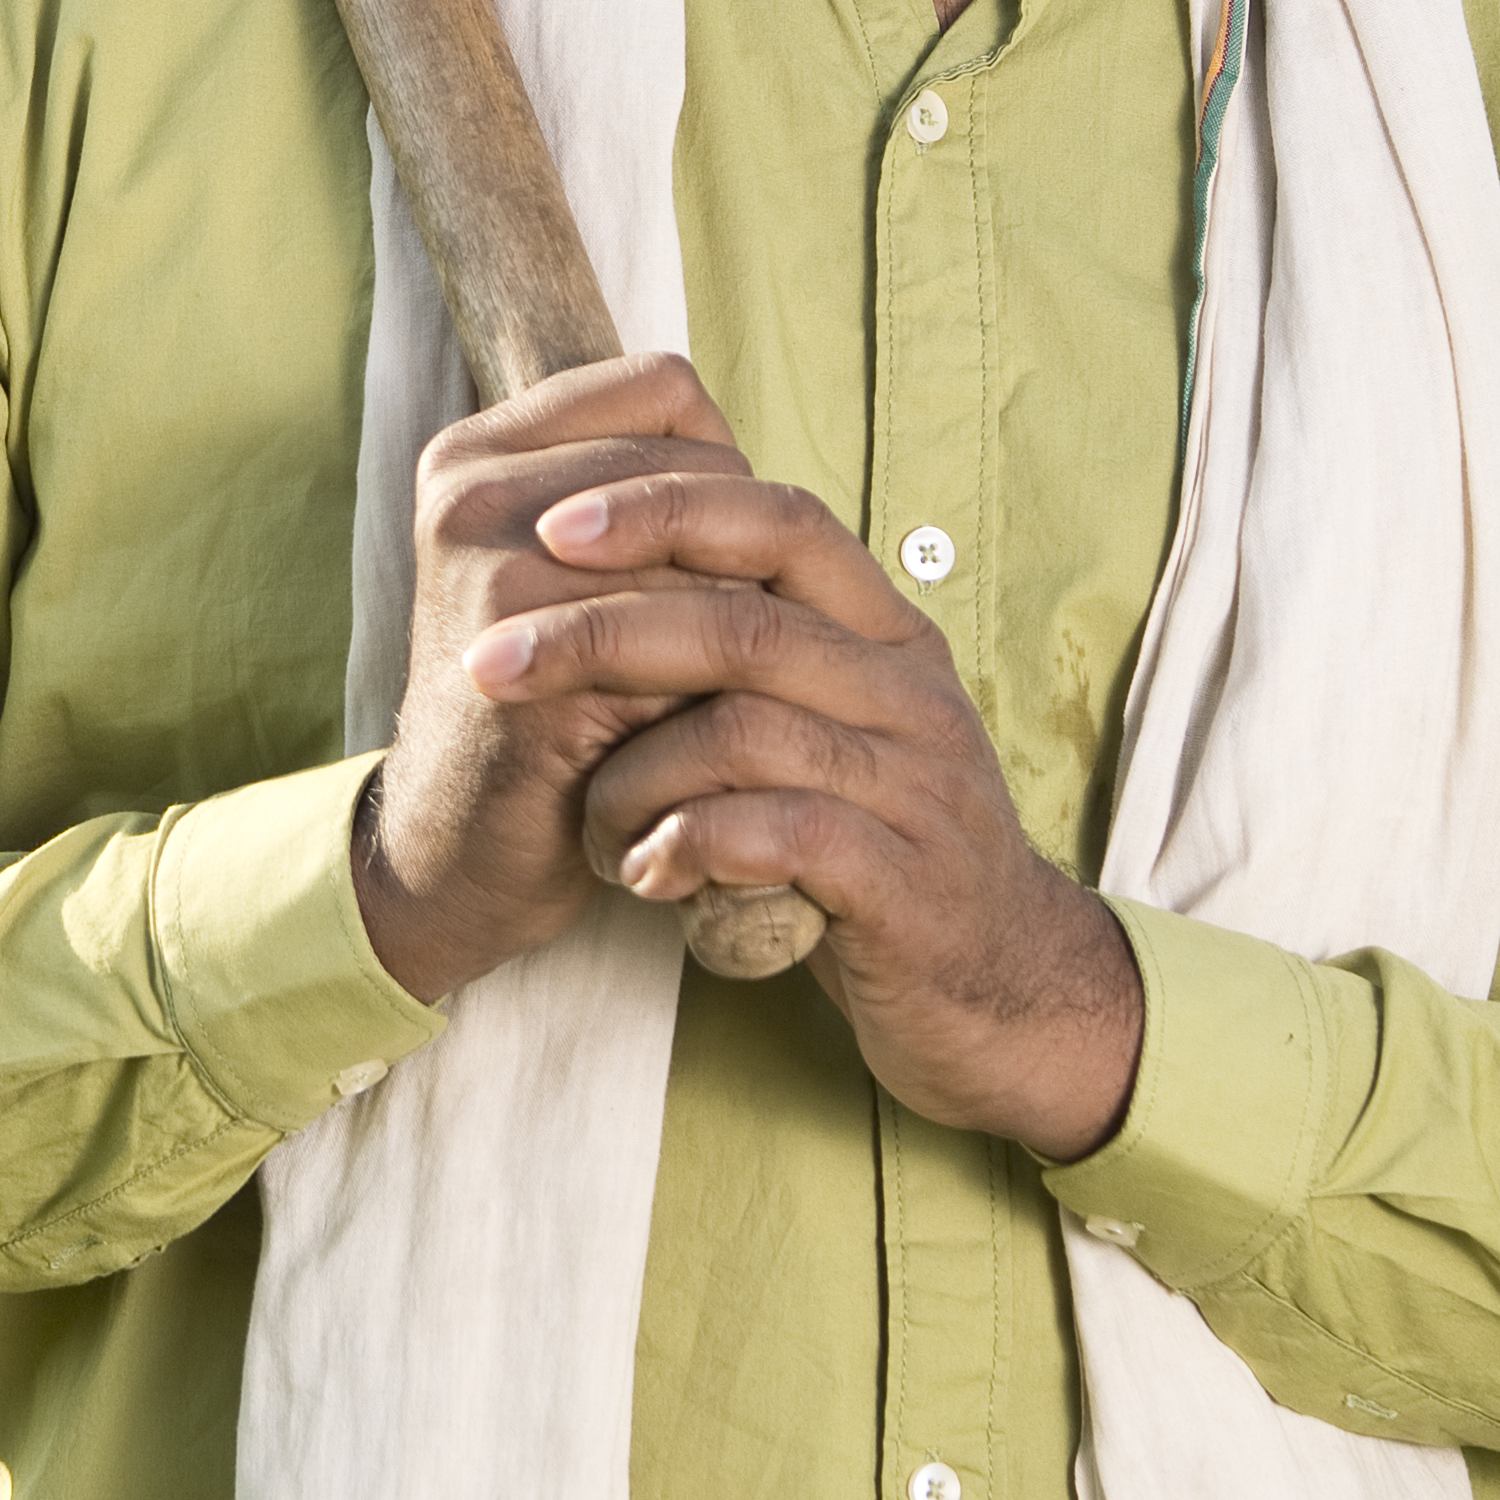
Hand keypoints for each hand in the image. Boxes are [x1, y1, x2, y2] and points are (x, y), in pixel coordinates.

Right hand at [357, 349, 764, 1006]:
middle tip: (738, 632)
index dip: (717, 466)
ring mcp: (492, 576)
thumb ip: (646, 498)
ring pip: (703, 555)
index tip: (712, 550)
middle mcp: (470, 496)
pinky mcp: (532, 664)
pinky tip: (712, 725)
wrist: (462, 846)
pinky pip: (690, 640)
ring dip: (745, 622)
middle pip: (694, 470)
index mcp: (474, 453)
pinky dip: (723, 683)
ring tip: (730, 680)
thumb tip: (762, 480)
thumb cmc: (547, 701)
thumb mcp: (575, 574)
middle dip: (742, 551)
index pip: (659, 387)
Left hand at [466, 465, 1148, 1160]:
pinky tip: (649, 875)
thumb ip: (752, 657)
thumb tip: (609, 575)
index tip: (549, 526)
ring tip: (590, 825)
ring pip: (746, 732)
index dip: (664, 509)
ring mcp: (917, 788)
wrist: (1006, 990)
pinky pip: (781, 835)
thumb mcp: (828, 729)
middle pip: (743, 622)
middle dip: (599, 635)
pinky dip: (691, 846)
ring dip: (633, 776)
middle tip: (492, 664)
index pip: (783, 520)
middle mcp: (909, 693)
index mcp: (886, 634)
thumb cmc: (879, 847)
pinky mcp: (908, 886)